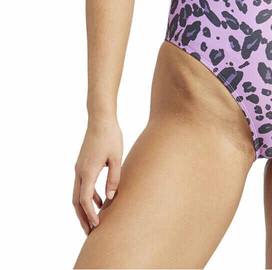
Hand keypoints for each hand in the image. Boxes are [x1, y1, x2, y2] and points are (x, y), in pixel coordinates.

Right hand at [72, 114, 122, 233]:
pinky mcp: (82, 164)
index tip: (97, 226)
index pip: (84, 199)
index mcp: (87, 170)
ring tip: (94, 221)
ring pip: (77, 194)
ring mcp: (79, 167)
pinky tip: (100, 201)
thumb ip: (114, 178)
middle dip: (82, 217)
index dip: (89, 214)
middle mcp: (79, 171)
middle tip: (90, 232)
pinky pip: (82, 185)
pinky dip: (87, 196)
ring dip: (83, 208)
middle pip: (76, 201)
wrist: (100, 118)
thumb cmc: (111, 136)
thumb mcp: (116, 157)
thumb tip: (111, 197)